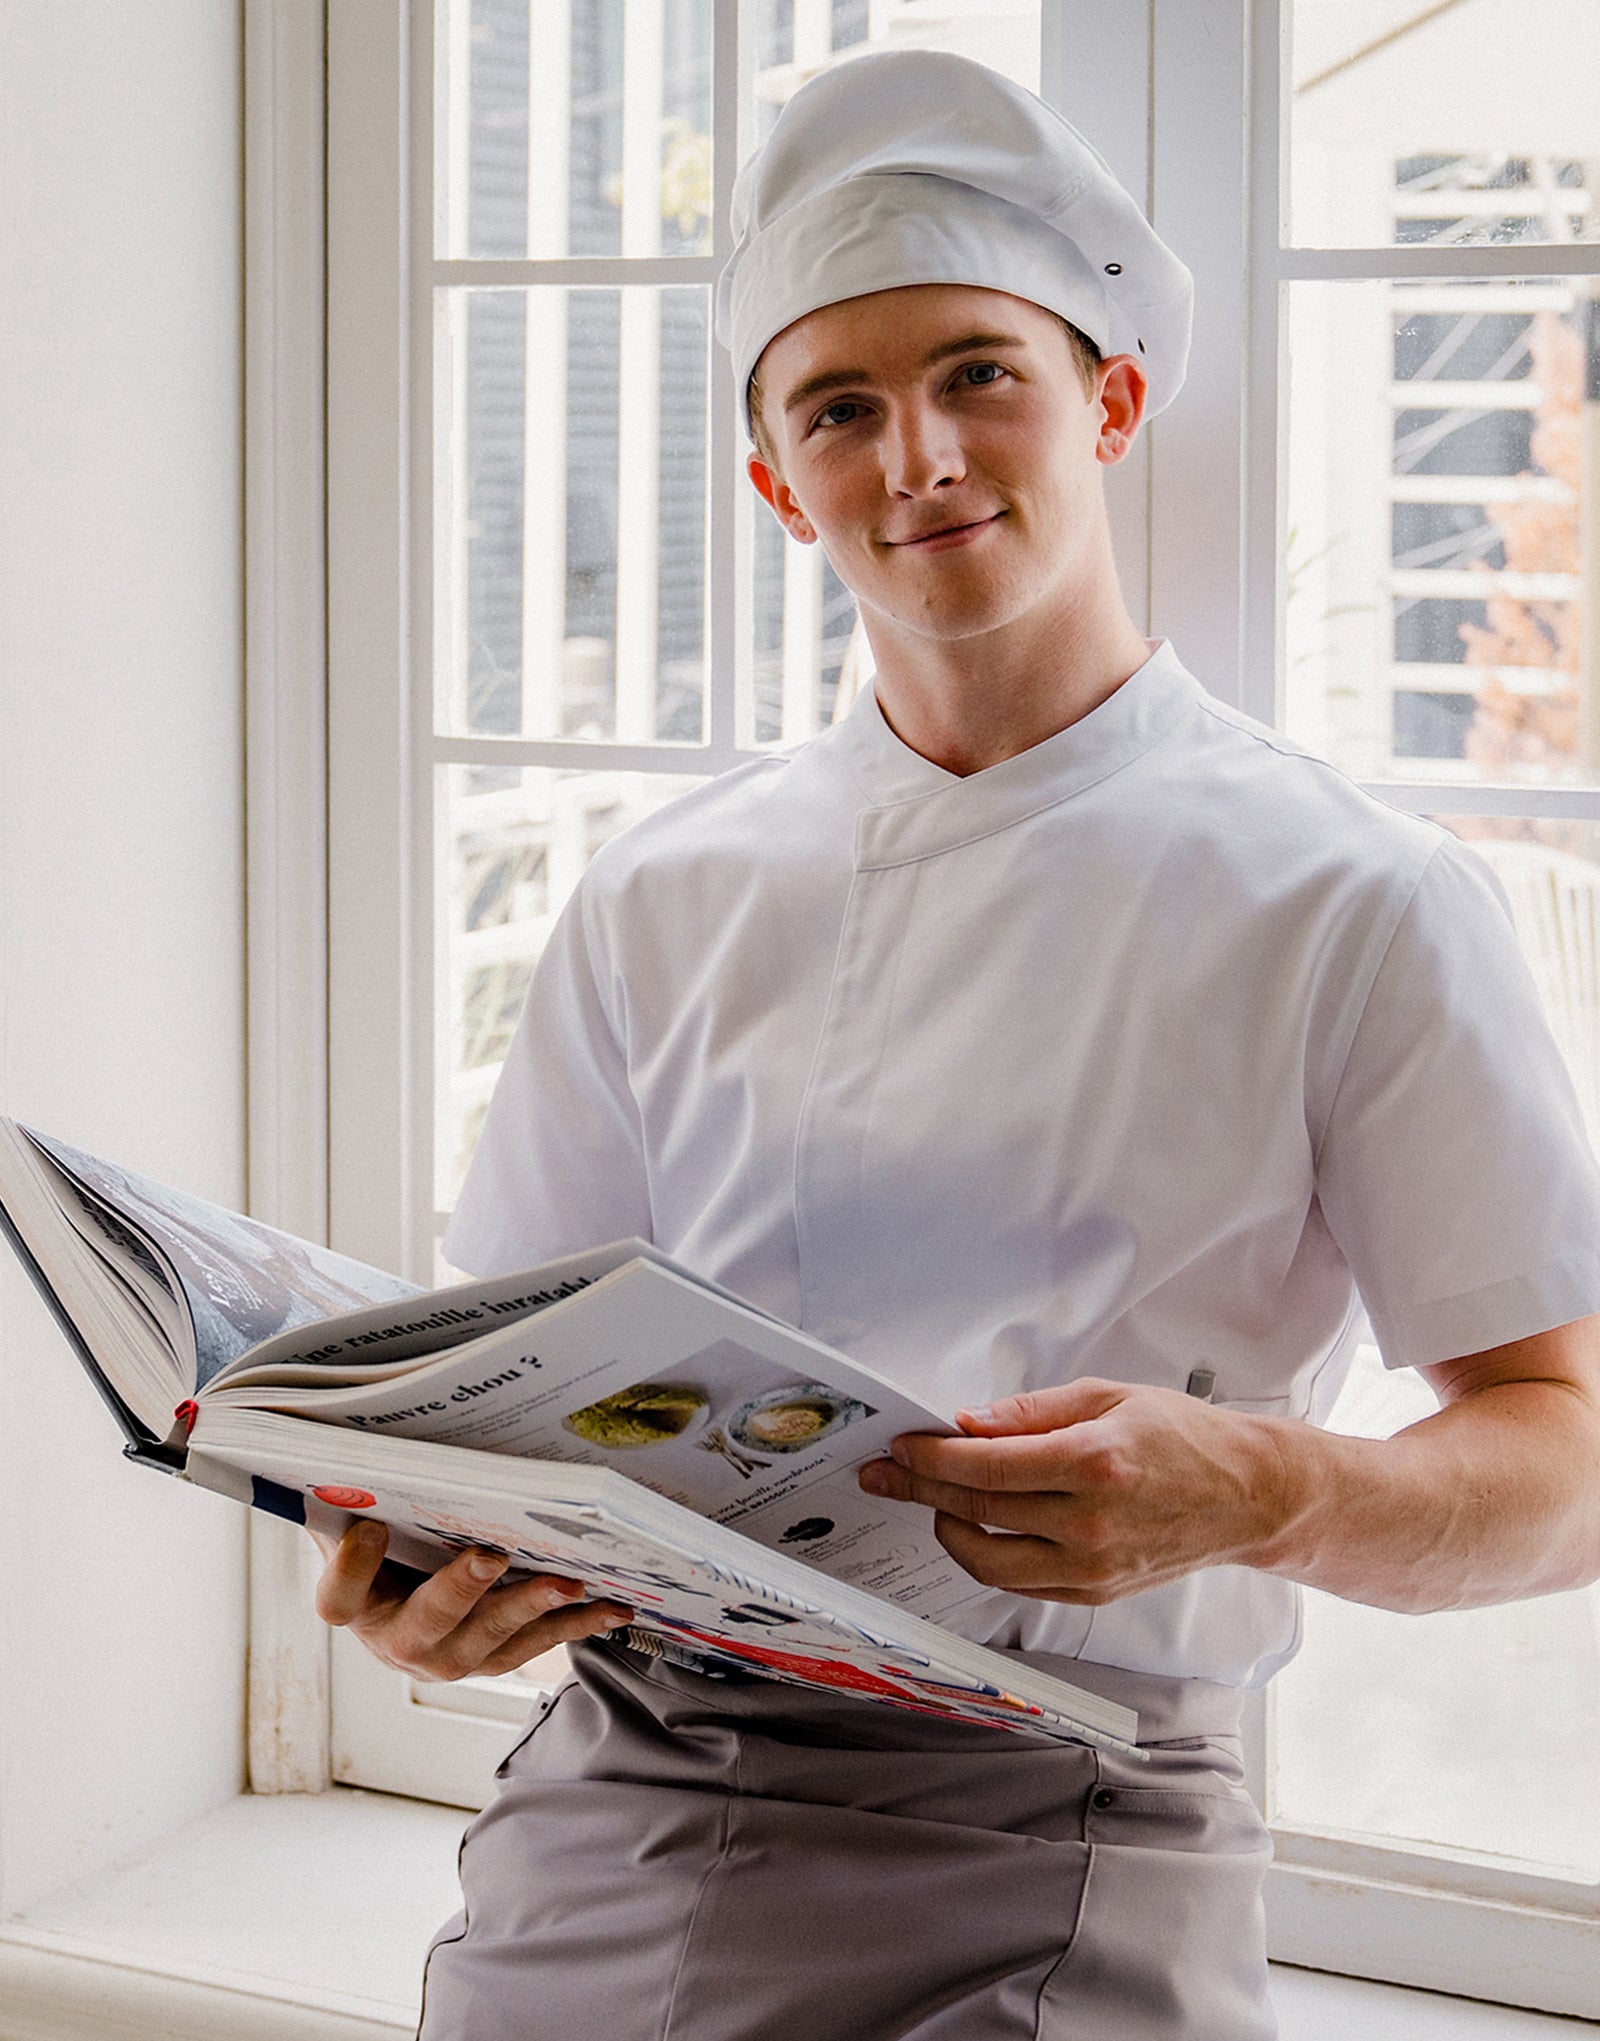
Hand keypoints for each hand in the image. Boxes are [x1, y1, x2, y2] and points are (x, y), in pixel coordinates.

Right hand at [311, 1521, 633, 1679]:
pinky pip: (533, 1644)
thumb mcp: (356, 1521)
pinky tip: (610, 1605)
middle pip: (426, 1623)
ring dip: (533, 1611)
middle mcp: (398, 1641)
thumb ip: (351, 1495)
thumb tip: (352, 1438)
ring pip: (489, 1641)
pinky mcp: (491, 1658)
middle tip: (492, 1556)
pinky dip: (574, 1624)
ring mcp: (447, 1656)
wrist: (402, 1604)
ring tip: (569, 1584)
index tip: (372, 1527)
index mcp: (356, 1606)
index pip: (340, 1597)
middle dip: (462, 1590)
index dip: (351, 1568)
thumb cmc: (384, 1549)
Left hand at [856, 1379, 1292, 1604]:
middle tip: (887, 1473)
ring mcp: (1092, 1566)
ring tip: (930, 1502)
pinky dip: (986, 1556)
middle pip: (977, 1513)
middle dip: (920, 1490)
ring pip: (988, 1560)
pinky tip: (974, 1527)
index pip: (985, 1467)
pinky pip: (1019, 1582)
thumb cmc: (1184, 1439)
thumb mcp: (1107, 1396)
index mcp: (1093, 1462)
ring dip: (946, 1529)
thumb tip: (968, 1423)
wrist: (1247, 1496)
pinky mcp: (1095, 1592)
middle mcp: (1090, 1522)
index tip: (900, 1447)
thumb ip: (1030, 1412)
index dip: (931, 1458)